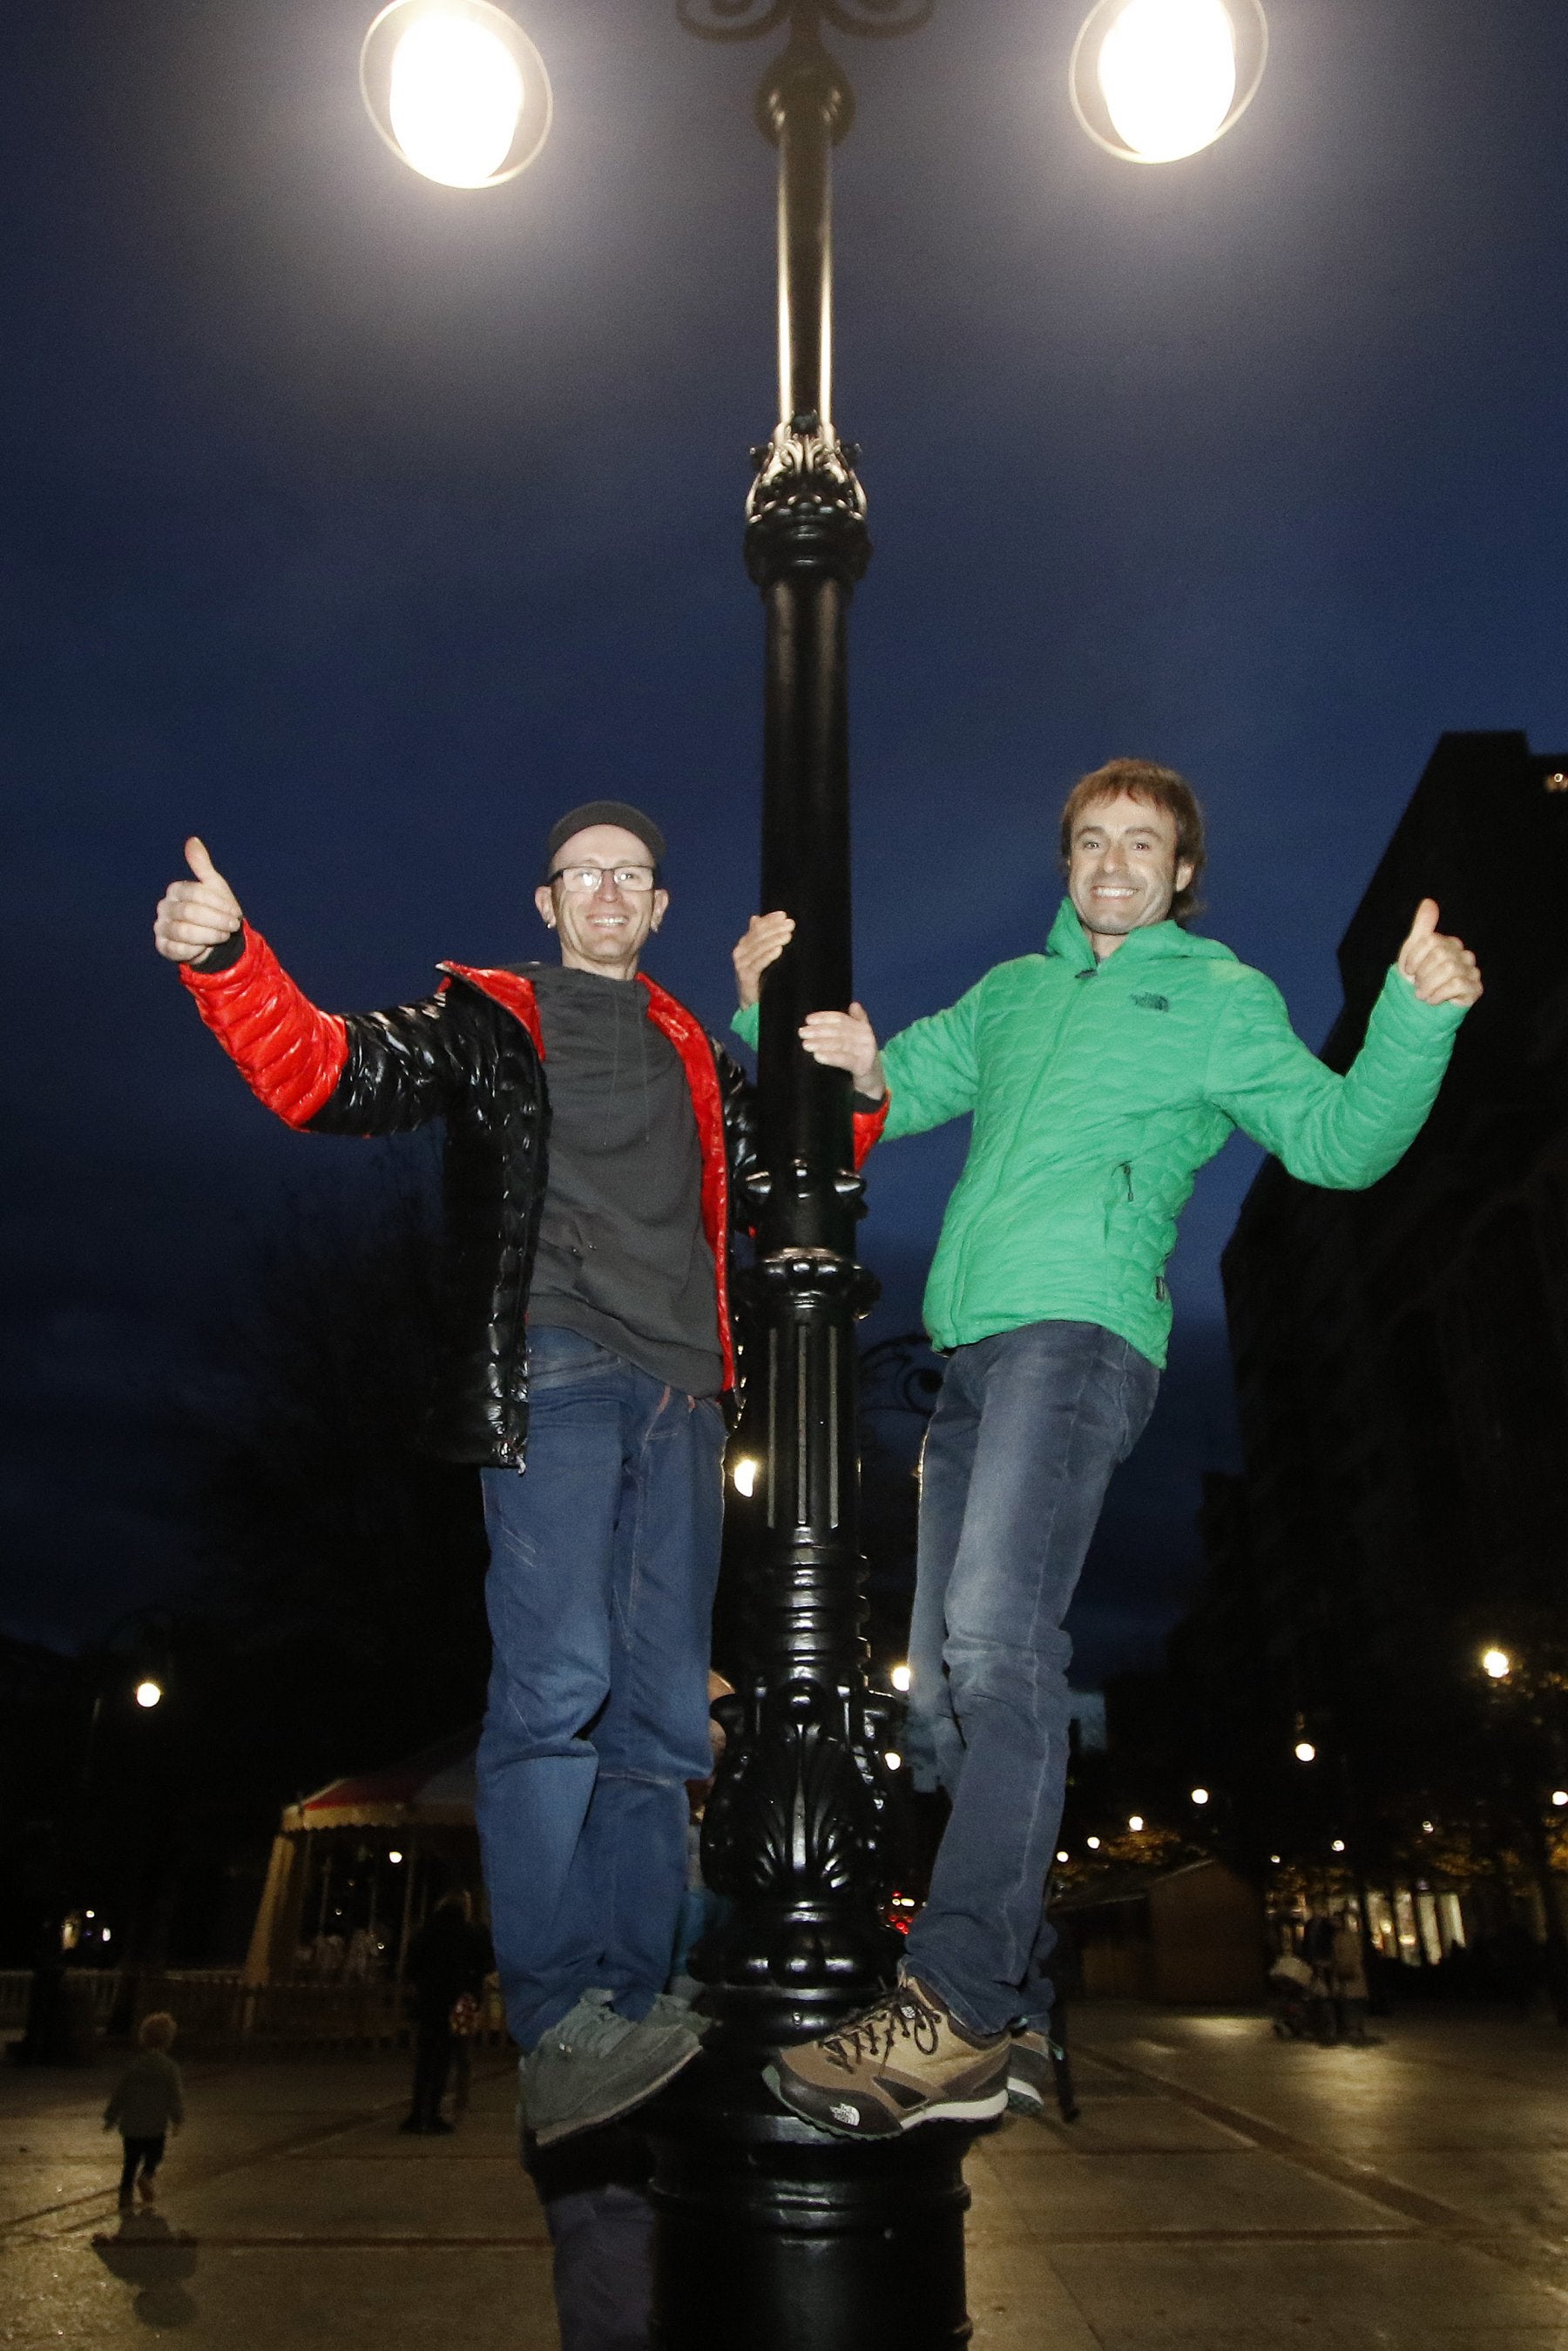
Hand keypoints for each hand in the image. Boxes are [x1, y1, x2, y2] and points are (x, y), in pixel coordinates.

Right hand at [154, 837, 243, 963]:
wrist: (216, 940)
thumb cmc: (215, 910)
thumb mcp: (214, 886)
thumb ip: (202, 865)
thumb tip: (193, 840)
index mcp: (175, 890)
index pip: (196, 893)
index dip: (219, 904)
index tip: (236, 913)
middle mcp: (164, 908)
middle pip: (190, 912)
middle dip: (216, 920)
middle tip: (233, 926)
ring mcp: (161, 927)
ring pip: (184, 931)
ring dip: (210, 934)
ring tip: (224, 935)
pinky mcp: (163, 947)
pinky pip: (179, 949)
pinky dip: (198, 949)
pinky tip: (208, 946)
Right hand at [733, 911, 794, 1008]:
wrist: (752, 1002)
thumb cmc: (760, 977)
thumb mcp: (761, 955)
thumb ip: (760, 938)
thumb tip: (756, 918)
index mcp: (744, 944)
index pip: (757, 927)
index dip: (770, 920)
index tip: (784, 915)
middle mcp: (740, 952)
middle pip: (759, 936)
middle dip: (775, 928)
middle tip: (790, 924)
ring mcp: (741, 964)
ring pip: (759, 948)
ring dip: (774, 940)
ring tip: (788, 935)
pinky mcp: (745, 976)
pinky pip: (758, 964)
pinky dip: (768, 956)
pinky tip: (779, 950)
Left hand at [799, 1004, 884, 1098]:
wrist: (874, 1081)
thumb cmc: (860, 1058)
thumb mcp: (858, 1040)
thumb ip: (855, 1021)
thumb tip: (854, 1004)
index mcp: (863, 1027)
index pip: (841, 1019)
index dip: (824, 1017)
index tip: (808, 1020)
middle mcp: (866, 1037)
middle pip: (838, 1030)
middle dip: (818, 1031)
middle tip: (802, 1032)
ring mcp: (866, 1051)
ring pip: (840, 1044)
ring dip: (821, 1043)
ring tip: (806, 1044)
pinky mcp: (864, 1066)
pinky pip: (844, 1060)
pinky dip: (830, 1057)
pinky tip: (817, 1056)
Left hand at [1397, 898, 1481, 1008]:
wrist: (1419, 1008)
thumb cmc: (1417, 979)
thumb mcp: (1413, 951)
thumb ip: (1422, 927)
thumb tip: (1429, 901)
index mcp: (1450, 943)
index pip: (1430, 941)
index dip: (1413, 958)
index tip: (1408, 971)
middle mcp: (1464, 954)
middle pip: (1439, 955)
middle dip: (1422, 974)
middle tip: (1417, 985)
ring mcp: (1472, 971)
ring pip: (1449, 969)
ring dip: (1429, 985)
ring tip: (1423, 994)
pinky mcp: (1475, 988)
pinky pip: (1458, 983)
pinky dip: (1439, 994)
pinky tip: (1433, 999)